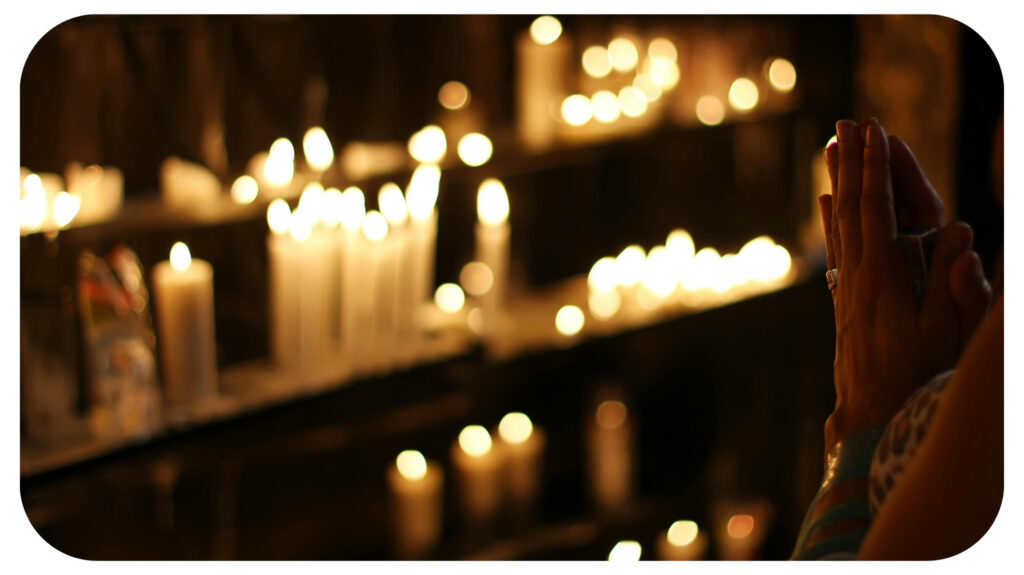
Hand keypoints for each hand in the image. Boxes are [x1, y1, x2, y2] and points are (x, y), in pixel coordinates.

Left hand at [816, 119, 989, 448]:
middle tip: (844, 123)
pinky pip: (835, 247)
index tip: (872, 133)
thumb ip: (956, 284)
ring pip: (837, 222)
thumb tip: (964, 233)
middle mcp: (856, 275)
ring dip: (836, 181)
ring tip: (830, 147)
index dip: (874, 169)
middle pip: (849, 206)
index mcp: (883, 277)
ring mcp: (846, 287)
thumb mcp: (946, 334)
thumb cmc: (915, 378)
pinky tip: (825, 202)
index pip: (875, 210)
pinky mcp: (843, 300)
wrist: (867, 416)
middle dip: (849, 162)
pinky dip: (830, 218)